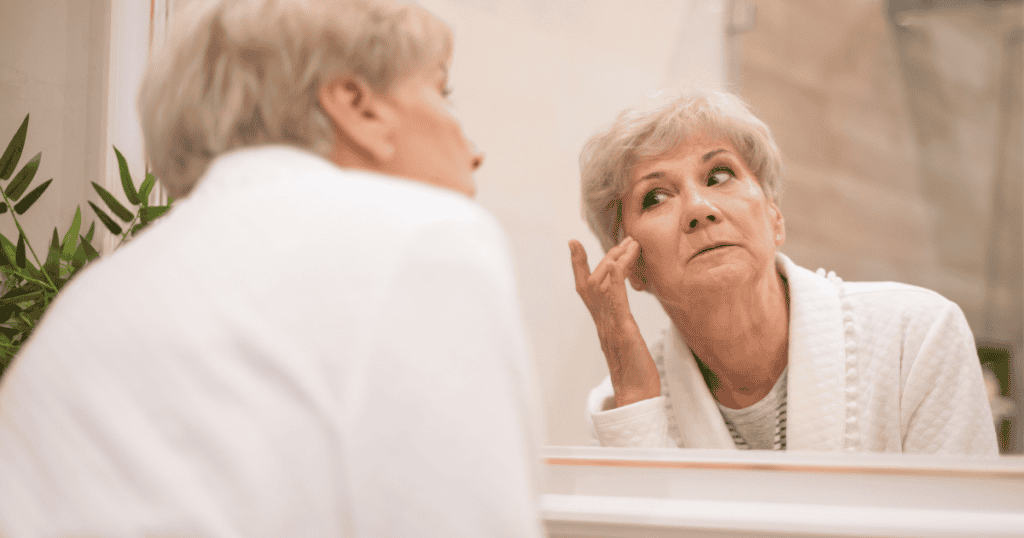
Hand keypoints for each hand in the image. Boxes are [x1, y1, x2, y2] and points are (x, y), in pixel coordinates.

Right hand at [569, 237, 660, 407]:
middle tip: (625, 239)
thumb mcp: (628, 344)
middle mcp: (602, 321)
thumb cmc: (635, 375)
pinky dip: (614, 280)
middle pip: (594, 280)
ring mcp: (610, 325)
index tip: (573, 242)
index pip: (585, 288)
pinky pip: (615, 301)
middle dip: (607, 255)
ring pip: (602, 285)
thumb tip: (625, 322)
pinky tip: (618, 264)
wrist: (635, 398)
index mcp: (603, 323)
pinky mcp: (623, 331)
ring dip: (616, 260)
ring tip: (631, 244)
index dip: (578, 265)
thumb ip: (623, 328)